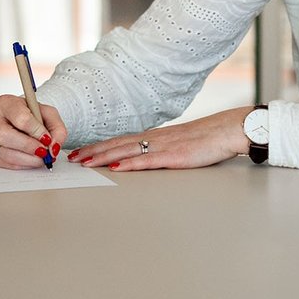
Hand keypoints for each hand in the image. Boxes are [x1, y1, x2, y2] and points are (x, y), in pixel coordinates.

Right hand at [0, 95, 66, 168]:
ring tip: (40, 158)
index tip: (48, 139)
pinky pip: (2, 163)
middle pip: (5, 136)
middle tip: (44, 153)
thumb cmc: (29, 115)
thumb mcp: (46, 114)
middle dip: (29, 147)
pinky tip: (28, 160)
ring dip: (27, 160)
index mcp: (6, 103)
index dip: (36, 132)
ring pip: (4, 153)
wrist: (15, 120)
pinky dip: (20, 165)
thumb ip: (56, 128)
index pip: (20, 118)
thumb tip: (54, 147)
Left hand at [67, 107, 253, 171]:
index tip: (80, 153)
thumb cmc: (204, 140)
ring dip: (103, 157)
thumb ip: (159, 150)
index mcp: (153, 137)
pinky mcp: (173, 156)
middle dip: (92, 152)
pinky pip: (147, 160)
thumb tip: (142, 158)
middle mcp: (153, 139)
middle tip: (72, 159)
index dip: (98, 147)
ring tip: (85, 162)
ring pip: (126, 151)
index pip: (119, 142)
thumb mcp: (176, 144)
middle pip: (116, 145)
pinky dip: (129, 164)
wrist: (225, 130)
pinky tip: (116, 168)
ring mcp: (162, 147)